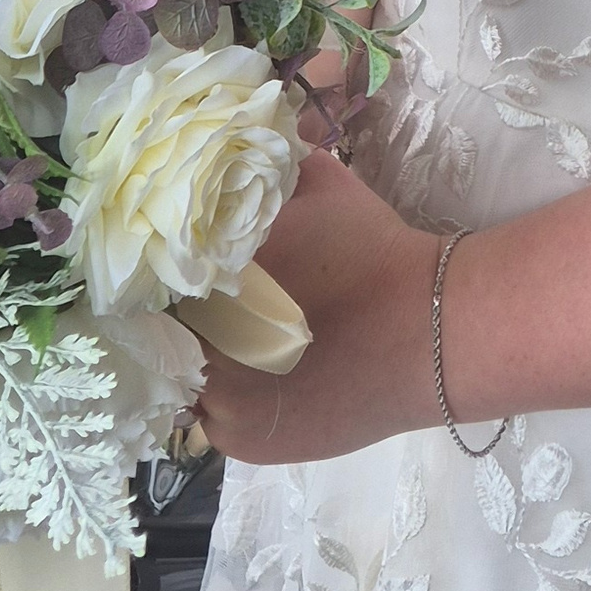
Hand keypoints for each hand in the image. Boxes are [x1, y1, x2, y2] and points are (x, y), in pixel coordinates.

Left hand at [193, 152, 434, 465]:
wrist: (429, 330)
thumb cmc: (375, 253)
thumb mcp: (326, 187)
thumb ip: (278, 171)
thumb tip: (254, 150)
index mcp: (211, 273)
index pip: (162, 274)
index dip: (177, 273)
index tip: (200, 269)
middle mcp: (203, 340)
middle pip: (170, 329)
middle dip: (191, 317)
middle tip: (225, 308)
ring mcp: (221, 399)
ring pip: (188, 380)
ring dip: (205, 364)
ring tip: (242, 348)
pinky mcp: (245, 440)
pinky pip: (215, 421)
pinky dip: (230, 403)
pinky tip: (262, 383)